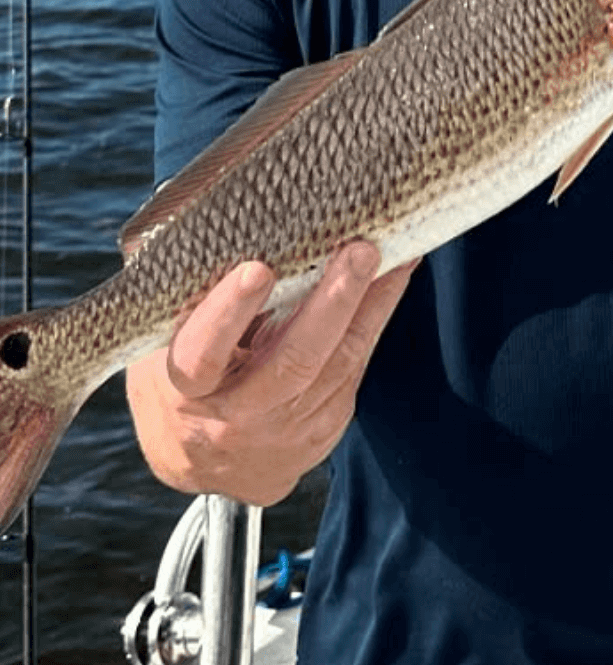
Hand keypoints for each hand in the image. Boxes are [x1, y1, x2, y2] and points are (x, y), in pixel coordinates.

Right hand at [125, 242, 415, 505]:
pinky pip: (356, 366)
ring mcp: (285, 429)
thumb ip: (185, 289)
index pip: (202, 354)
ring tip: (396, 250)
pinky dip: (377, 316)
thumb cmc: (183, 377)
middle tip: (360, 250)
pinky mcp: (323, 427)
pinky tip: (397, 274)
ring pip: (338, 363)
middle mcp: (235, 417)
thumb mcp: (164, 343)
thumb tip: (195, 202)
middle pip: (292, 362)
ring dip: (371, 303)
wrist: (203, 462)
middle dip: (332, 303)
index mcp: (184, 389)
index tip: (257, 268)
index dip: (228, 314)